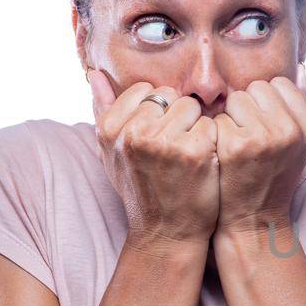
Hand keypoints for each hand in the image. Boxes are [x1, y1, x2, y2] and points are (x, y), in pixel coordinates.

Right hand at [88, 69, 220, 249]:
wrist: (166, 232)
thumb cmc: (142, 189)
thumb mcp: (111, 152)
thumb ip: (103, 110)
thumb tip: (94, 73)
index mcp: (109, 129)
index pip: (146, 91)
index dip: (157, 112)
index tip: (156, 139)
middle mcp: (133, 133)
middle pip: (170, 96)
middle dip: (177, 117)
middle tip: (172, 151)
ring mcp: (163, 142)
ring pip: (192, 107)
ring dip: (195, 128)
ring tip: (186, 156)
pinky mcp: (194, 151)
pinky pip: (211, 125)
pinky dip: (211, 142)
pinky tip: (202, 164)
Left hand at [212, 76, 305, 239]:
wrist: (254, 217)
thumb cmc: (272, 173)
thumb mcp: (298, 140)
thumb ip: (300, 102)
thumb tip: (300, 65)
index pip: (279, 84)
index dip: (267, 104)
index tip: (268, 130)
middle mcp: (293, 129)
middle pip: (257, 87)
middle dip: (249, 108)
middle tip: (253, 139)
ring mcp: (266, 137)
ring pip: (237, 99)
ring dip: (232, 118)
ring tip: (240, 146)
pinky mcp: (237, 145)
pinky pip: (219, 117)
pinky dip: (218, 133)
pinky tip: (226, 155)